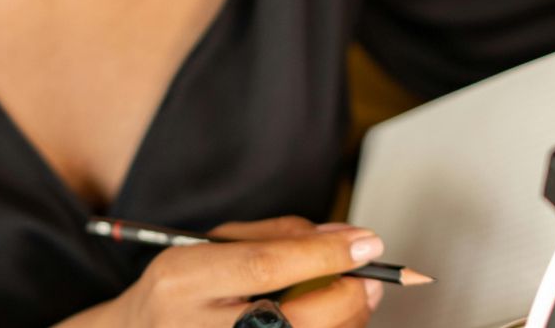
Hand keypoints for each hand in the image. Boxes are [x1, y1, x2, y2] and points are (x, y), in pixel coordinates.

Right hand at [112, 215, 385, 327]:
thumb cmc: (183, 288)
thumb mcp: (212, 244)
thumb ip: (276, 236)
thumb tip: (341, 237)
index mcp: (184, 280)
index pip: (264, 266)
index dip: (323, 254)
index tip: (367, 242)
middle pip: (295, 319)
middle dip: (347, 295)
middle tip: (372, 276)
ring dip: (346, 321)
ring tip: (352, 298)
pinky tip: (329, 322)